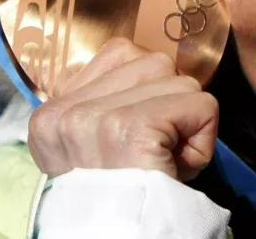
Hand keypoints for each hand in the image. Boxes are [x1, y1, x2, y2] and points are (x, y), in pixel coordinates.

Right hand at [27, 38, 219, 181]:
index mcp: (51, 115)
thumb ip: (111, 104)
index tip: (135, 143)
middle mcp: (64, 112)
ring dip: (187, 122)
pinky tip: (178, 167)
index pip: (121, 54)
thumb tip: (153, 68)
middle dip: (169, 104)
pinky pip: (200, 105)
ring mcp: (94, 118)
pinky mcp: (131, 128)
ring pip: (179, 81)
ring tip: (163, 161)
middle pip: (154, 62)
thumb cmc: (123, 201)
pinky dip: (204, 138)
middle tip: (154, 154)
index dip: (146, 94)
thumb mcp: (100, 150)